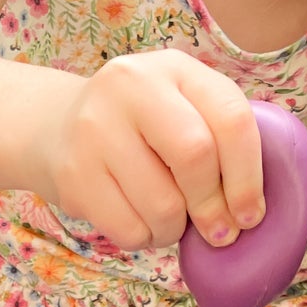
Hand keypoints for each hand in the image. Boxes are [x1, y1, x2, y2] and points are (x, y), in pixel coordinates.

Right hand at [30, 49, 264, 248]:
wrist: (55, 128)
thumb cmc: (140, 129)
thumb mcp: (181, 110)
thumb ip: (219, 139)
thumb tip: (248, 211)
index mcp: (174, 68)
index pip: (230, 119)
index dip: (248, 175)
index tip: (250, 214)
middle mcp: (131, 87)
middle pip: (195, 157)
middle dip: (213, 206)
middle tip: (218, 231)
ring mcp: (94, 129)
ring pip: (162, 204)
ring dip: (175, 228)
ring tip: (169, 220)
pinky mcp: (72, 174)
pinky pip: (128, 229)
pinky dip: (144, 238)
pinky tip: (139, 222)